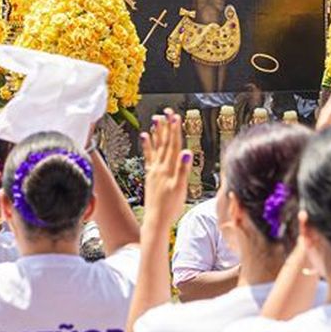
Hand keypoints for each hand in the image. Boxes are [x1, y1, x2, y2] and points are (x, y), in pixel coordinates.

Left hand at [140, 110, 191, 229]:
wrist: (156, 220)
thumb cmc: (170, 207)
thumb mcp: (180, 189)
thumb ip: (182, 169)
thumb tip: (186, 152)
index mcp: (168, 169)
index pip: (173, 145)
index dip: (175, 130)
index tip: (175, 116)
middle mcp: (160, 167)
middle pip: (164, 143)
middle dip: (166, 126)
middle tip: (166, 111)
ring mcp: (154, 171)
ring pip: (156, 147)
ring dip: (156, 132)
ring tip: (156, 119)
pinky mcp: (150, 176)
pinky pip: (148, 157)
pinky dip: (147, 146)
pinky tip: (144, 137)